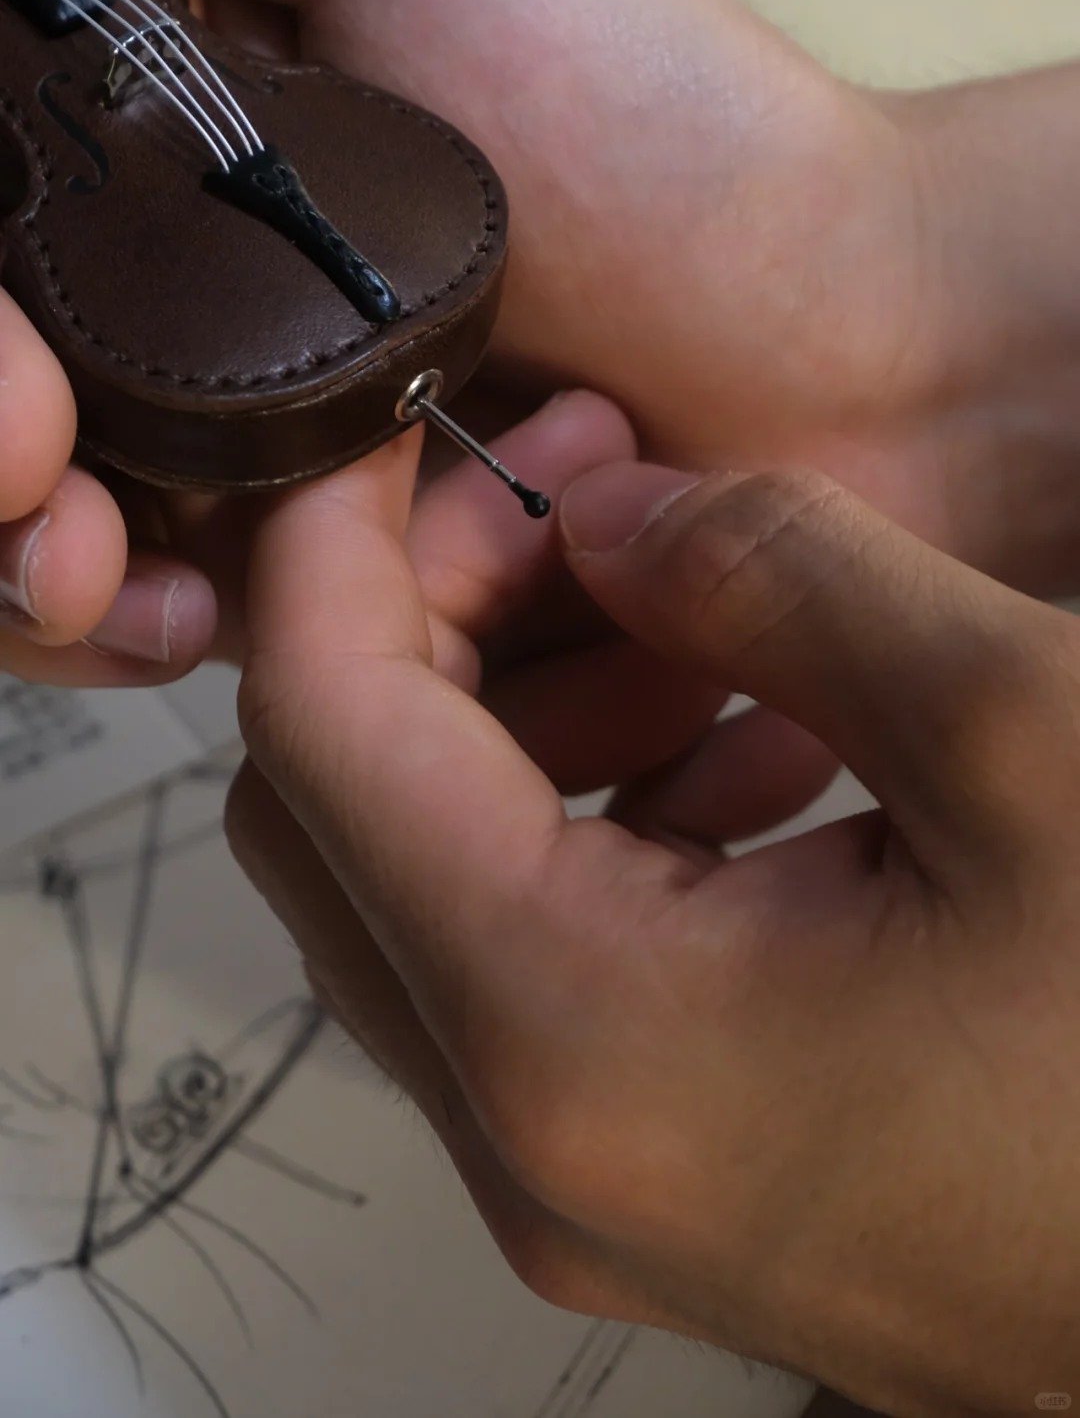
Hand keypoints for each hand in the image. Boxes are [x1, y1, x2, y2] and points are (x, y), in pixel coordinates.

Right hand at [4, 0, 1079, 692]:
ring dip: (115, 614)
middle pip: (28, 475)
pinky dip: (289, 690)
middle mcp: (217, 353)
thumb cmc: (657, 119)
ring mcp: (299, 504)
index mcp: (182, 195)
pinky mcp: (396, 625)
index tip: (20, 423)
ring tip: (217, 589)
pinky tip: (349, 637)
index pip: (8, 302)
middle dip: (21, 534)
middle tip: (74, 539)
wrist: (848, 334)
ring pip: (113, 602)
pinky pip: (280, 696)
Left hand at [228, 440, 1079, 1417]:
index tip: (408, 417)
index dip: (339, 540)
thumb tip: (611, 516)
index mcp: (577, 1032)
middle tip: (584, 493)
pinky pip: (542, 965)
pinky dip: (600, 821)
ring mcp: (585, 1181)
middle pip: (345, 809)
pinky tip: (767, 751)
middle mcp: (535, 1139)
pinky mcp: (658, 1179)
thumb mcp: (1030, 738)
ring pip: (433, 884)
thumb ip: (780, 582)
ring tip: (703, 618)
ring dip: (529, 712)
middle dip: (435, 611)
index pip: (322, 728)